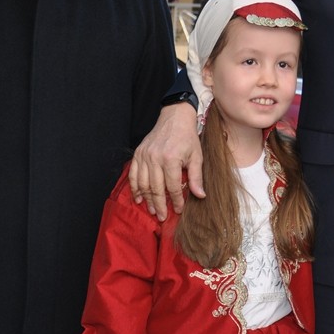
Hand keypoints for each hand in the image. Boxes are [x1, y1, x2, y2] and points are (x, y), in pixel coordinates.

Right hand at [129, 103, 203, 219]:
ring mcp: (144, 156)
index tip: (179, 210)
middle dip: (159, 205)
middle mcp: (155, 158)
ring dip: (147, 199)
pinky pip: (133, 174)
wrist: (174, 117)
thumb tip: (200, 196)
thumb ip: (196, 177)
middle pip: (155, 188)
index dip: (176, 201)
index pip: (172, 187)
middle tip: (162, 217)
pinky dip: (135, 188)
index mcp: (171, 159)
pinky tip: (139, 198)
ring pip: (143, 184)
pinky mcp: (138, 153)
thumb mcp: (196, 156)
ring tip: (152, 210)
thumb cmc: (187, 137)